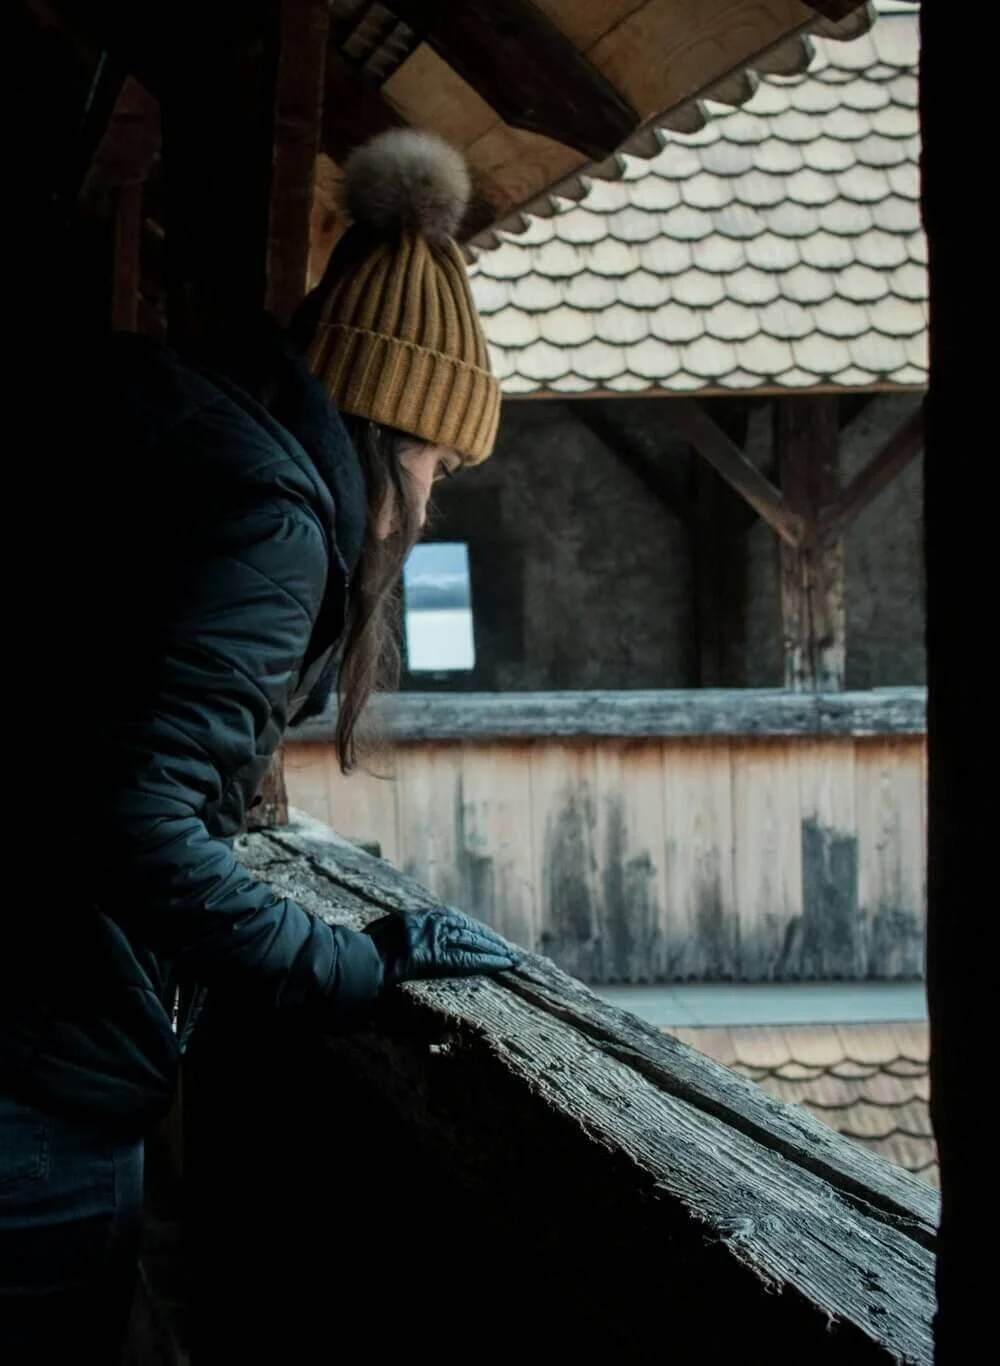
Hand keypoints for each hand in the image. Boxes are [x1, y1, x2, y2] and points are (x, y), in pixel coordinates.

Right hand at [364, 907, 518, 986]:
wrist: (364, 958)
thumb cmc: (366, 949)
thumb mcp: (382, 933)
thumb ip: (398, 932)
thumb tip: (399, 937)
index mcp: (418, 917)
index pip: (451, 919)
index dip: (470, 928)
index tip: (482, 934)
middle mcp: (430, 923)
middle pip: (466, 929)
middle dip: (487, 939)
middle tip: (506, 947)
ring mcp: (435, 939)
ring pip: (472, 943)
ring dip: (493, 950)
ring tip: (510, 958)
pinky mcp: (439, 958)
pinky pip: (468, 960)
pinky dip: (487, 962)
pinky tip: (502, 965)